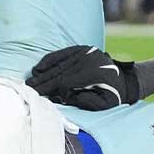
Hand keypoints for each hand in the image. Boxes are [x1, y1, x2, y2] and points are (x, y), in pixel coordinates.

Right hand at [26, 45, 140, 109]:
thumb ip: (86, 102)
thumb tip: (67, 96)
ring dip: (43, 73)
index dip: (52, 90)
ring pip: (59, 64)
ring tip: (30, 80)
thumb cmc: (112, 96)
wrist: (125, 80)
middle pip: (60, 73)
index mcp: (93, 74)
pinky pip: (62, 54)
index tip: (40, 96)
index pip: (66, 82)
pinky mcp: (82, 49)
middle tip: (28, 88)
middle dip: (43, 82)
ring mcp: (84, 53)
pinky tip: (39, 67)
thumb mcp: (104, 105)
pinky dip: (49, 60)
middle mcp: (87, 61)